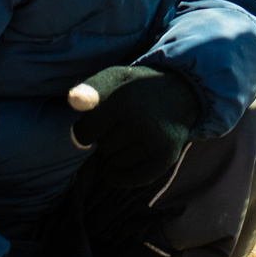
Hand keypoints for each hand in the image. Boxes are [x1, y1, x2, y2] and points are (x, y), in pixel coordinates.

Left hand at [66, 64, 200, 193]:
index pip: (84, 133)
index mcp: (122, 98)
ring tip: (133, 135)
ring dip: (120, 153)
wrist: (182, 91)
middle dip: (108, 137)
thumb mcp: (113, 78)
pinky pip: (136, 178)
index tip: (98, 119)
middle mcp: (140, 119)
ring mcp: (155, 139)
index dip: (88, 128)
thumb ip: (89, 88)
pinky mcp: (168, 155)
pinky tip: (121, 170)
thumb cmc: (136, 87)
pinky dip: (125, 177)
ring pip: (117, 163)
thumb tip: (74, 100)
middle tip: (123, 123)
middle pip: (103, 147)